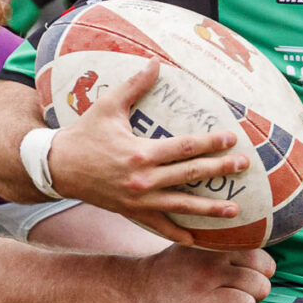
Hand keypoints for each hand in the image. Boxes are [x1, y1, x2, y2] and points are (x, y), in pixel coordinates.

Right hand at [48, 62, 253, 243]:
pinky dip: (178, 233)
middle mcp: (144, 179)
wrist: (58, 167)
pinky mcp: (132, 213)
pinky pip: (160, 226)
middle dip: (219, 170)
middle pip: (190, 175)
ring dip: (209, 209)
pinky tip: (197, 239)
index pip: (185, 147)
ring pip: (182, 205)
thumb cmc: (84, 133)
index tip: (232, 139)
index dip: (211, 143)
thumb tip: (155, 62)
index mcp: (141, 152)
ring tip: (234, 210)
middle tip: (244, 166)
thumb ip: (134, 85)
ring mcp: (139, 200)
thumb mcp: (108, 106)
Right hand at [126, 245, 271, 302]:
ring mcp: (199, 296)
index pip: (264, 264)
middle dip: (254, 295)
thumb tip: (266, 259)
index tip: (246, 277)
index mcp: (216, 250)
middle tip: (236, 295)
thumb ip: (229, 245)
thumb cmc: (175, 268)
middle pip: (261, 287)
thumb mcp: (199, 244)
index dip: (260, 274)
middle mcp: (209, 270)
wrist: (136, 288)